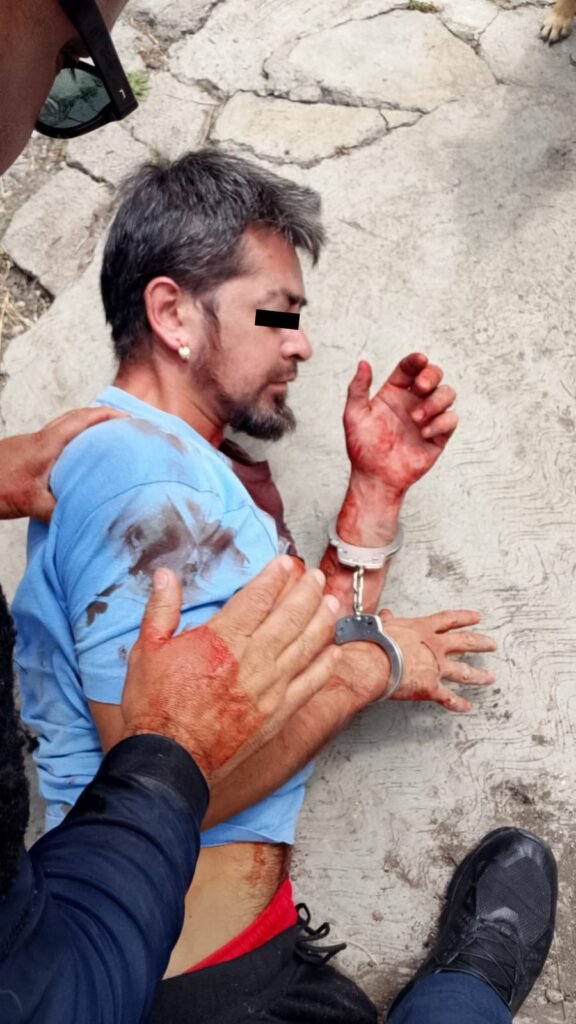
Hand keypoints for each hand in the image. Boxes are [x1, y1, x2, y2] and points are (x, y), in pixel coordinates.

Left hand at [0, 406, 126, 521]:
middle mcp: (40, 439)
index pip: (83, 420)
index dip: (108, 416)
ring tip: (105, 441)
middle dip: (102, 417)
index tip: (130, 418)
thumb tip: (85, 521)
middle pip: (76, 417)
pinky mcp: (24, 454)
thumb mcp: (29, 502)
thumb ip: (58, 511)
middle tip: (123, 425)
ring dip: (86, 428)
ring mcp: (31, 445)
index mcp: (47, 444)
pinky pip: (55, 441)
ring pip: (64, 427)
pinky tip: (74, 462)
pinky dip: (71, 443)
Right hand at [121, 556, 342, 783]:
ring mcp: (269, 687)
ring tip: (330, 602)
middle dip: (306, 591)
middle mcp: (252, 659)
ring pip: (307, 644)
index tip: (285, 563)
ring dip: (322, 619)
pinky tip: (332, 651)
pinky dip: (324, 664)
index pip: (258, 597)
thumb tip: (165, 576)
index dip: (275, 576)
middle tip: (314, 576)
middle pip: (290, 615)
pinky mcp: (277, 713)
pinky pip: (310, 683)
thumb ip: (161, 609)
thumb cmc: (155, 709)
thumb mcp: (147, 650)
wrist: (169, 763)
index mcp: (222, 639)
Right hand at [335, 609, 495, 713]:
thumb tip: (386, 615)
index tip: (476, 617)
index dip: (464, 618)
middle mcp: (434, 647)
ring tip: (489, 678)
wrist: (372, 662)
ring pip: (464, 671)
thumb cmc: (373, 643)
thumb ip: (388, 621)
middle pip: (465, 642)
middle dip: (481, 643)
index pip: (449, 620)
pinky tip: (467, 706)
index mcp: (422, 629)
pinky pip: (448, 698)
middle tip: (492, 644)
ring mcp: (436, 668)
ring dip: (479, 675)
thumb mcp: (381, 626)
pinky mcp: (431, 688)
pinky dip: (458, 703)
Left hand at [343, 355, 457, 494]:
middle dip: (432, 375)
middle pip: (434, 375)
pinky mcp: (439, 435)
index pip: (409, 368)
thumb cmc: (362, 448)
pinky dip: (440, 422)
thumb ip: (358, 388)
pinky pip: (451, 419)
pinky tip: (423, 433)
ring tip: (417, 418)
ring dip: (435, 401)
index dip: (416, 360)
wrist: (376, 476)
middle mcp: (413, 401)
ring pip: (447, 394)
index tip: (419, 360)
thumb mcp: (354, 415)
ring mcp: (428, 417)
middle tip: (420, 388)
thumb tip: (363, 363)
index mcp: (394, 392)